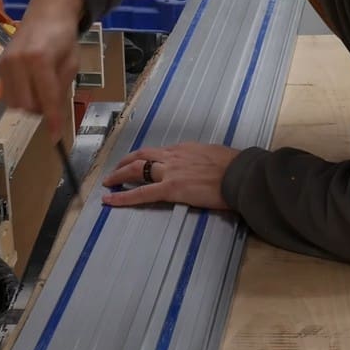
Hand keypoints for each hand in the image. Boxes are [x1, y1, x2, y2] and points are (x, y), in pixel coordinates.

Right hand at [0, 0, 83, 138]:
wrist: (46, 14)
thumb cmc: (63, 39)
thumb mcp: (71, 64)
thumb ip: (61, 90)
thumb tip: (54, 116)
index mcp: (39, 59)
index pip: (46, 99)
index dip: (52, 120)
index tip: (55, 138)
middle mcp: (17, 61)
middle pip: (26, 106)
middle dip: (41, 111)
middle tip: (53, 102)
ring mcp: (4, 63)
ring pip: (15, 103)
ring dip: (30, 105)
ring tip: (42, 90)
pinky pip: (8, 94)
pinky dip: (21, 96)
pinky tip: (31, 84)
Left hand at [101, 143, 240, 209]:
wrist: (241, 174)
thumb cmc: (236, 167)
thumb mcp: (217, 155)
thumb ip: (204, 159)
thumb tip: (204, 166)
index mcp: (185, 149)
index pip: (158, 152)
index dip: (144, 157)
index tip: (138, 162)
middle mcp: (174, 156)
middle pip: (141, 156)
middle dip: (124, 163)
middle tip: (114, 171)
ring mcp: (171, 172)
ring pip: (136, 169)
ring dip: (118, 175)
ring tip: (108, 183)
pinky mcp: (171, 189)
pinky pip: (142, 193)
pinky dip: (123, 196)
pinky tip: (110, 200)